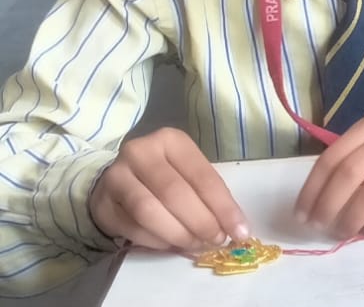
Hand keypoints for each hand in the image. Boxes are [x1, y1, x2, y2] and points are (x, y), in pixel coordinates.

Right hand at [89, 127, 247, 250]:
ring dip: (179, 234)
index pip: (202, 176)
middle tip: (217, 241)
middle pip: (175, 193)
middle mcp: (140, 152)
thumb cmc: (165, 174)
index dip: (223, 207)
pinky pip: (133, 228)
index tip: (239, 231)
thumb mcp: (189, 173)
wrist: (118, 179)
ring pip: (149, 212)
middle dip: (201, 222)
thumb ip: (209, 195)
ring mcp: (116, 177)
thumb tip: (233, 229)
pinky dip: (158, 242)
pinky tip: (172, 245)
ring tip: (196, 245)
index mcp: (171, 140)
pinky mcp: (102, 203)